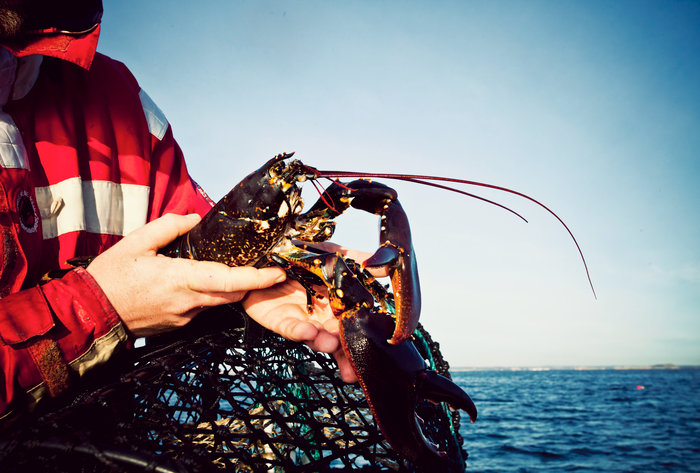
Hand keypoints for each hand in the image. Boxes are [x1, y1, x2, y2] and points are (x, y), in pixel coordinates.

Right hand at [86, 214, 285, 337]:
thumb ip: (169, 226)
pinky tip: (198, 282)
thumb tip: (195, 220)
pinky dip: (208, 294)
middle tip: (264, 266)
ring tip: (230, 268)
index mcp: (180, 280)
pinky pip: (202, 308)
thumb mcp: (137, 242)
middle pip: (232, 293)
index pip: (229, 280)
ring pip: (218, 301)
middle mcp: (188, 303)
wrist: (90, 314)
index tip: (277, 272)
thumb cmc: (111, 277)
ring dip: (228, 287)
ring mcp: (184, 317)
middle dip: (251, 281)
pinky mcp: (179, 325)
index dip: (258, 278)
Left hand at [243, 242, 390, 382]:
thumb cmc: (303, 257)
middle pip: (336, 340)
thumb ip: (360, 260)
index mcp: (337, 306)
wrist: (267, 255)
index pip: (353, 326)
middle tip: (353, 352)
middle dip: (344, 350)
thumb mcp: (334, 254)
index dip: (362, 340)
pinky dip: (299, 331)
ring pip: (315, 337)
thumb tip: (389, 264)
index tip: (374, 349)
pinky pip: (290, 328)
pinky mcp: (280, 321)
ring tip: (332, 343)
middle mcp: (321, 318)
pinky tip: (309, 332)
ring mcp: (301, 320)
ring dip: (323, 342)